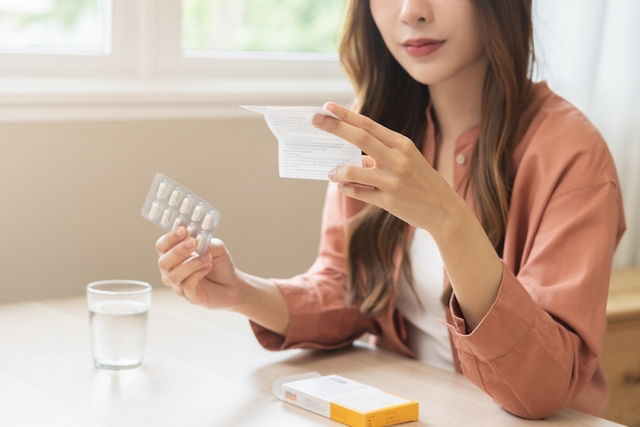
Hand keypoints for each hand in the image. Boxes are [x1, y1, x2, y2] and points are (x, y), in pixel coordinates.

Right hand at [155, 226, 240, 309]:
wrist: (233, 284)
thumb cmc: (220, 264)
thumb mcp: (216, 247)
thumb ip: (206, 241)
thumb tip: (197, 239)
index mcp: (174, 256)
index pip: (162, 246)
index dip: (170, 238)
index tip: (183, 230)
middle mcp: (172, 271)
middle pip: (163, 262)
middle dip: (178, 250)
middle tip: (193, 242)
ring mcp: (179, 285)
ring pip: (173, 275)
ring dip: (191, 263)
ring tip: (207, 257)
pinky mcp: (190, 296)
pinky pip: (187, 285)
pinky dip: (198, 273)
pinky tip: (208, 267)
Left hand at [312, 102, 465, 233]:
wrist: (444, 209)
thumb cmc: (422, 182)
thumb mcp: (407, 161)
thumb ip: (381, 155)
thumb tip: (356, 157)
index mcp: (402, 144)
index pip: (368, 125)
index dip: (346, 115)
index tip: (327, 107)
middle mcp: (397, 159)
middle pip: (359, 138)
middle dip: (334, 127)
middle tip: (314, 120)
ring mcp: (393, 180)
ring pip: (353, 171)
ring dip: (337, 171)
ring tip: (331, 173)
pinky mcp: (388, 200)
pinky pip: (358, 192)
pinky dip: (347, 189)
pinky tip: (345, 188)